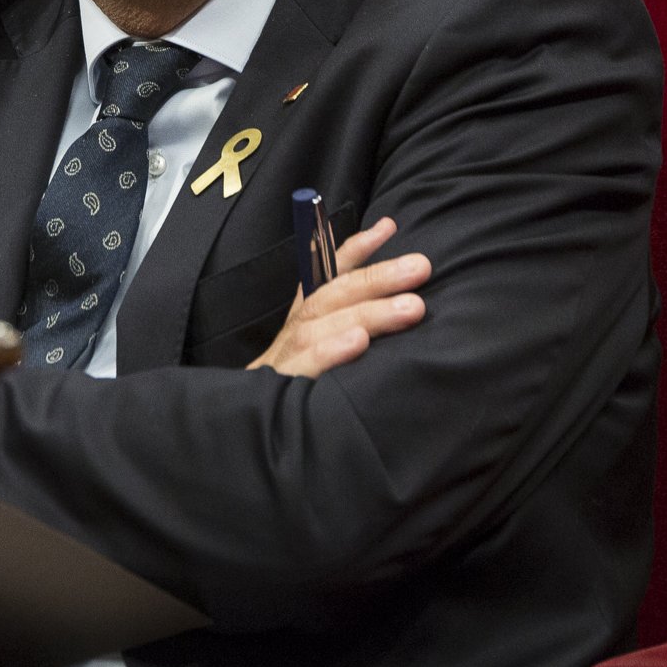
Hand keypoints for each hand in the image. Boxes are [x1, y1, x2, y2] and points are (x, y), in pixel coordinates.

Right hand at [248, 217, 430, 377]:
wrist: (245, 439)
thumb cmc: (299, 389)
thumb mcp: (324, 353)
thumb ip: (352, 322)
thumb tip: (397, 294)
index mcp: (307, 320)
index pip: (330, 275)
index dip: (358, 249)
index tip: (388, 227)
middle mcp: (295, 333)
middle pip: (333, 295)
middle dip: (378, 277)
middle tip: (421, 267)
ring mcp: (285, 360)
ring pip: (323, 326)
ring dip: (368, 313)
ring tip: (410, 308)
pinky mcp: (279, 390)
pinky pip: (304, 369)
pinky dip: (330, 353)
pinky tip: (357, 344)